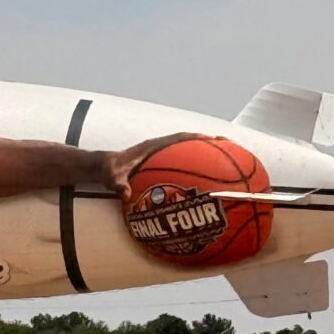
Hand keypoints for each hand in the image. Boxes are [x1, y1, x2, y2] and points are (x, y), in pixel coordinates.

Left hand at [104, 132, 221, 200]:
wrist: (103, 168)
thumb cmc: (109, 171)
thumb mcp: (112, 178)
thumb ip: (118, 184)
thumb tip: (125, 194)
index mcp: (152, 147)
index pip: (178, 138)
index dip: (196, 138)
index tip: (215, 140)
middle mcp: (159, 148)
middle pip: (189, 142)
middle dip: (209, 143)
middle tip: (231, 147)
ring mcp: (161, 155)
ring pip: (188, 152)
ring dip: (205, 154)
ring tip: (227, 160)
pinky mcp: (160, 163)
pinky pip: (182, 162)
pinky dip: (195, 166)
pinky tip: (206, 180)